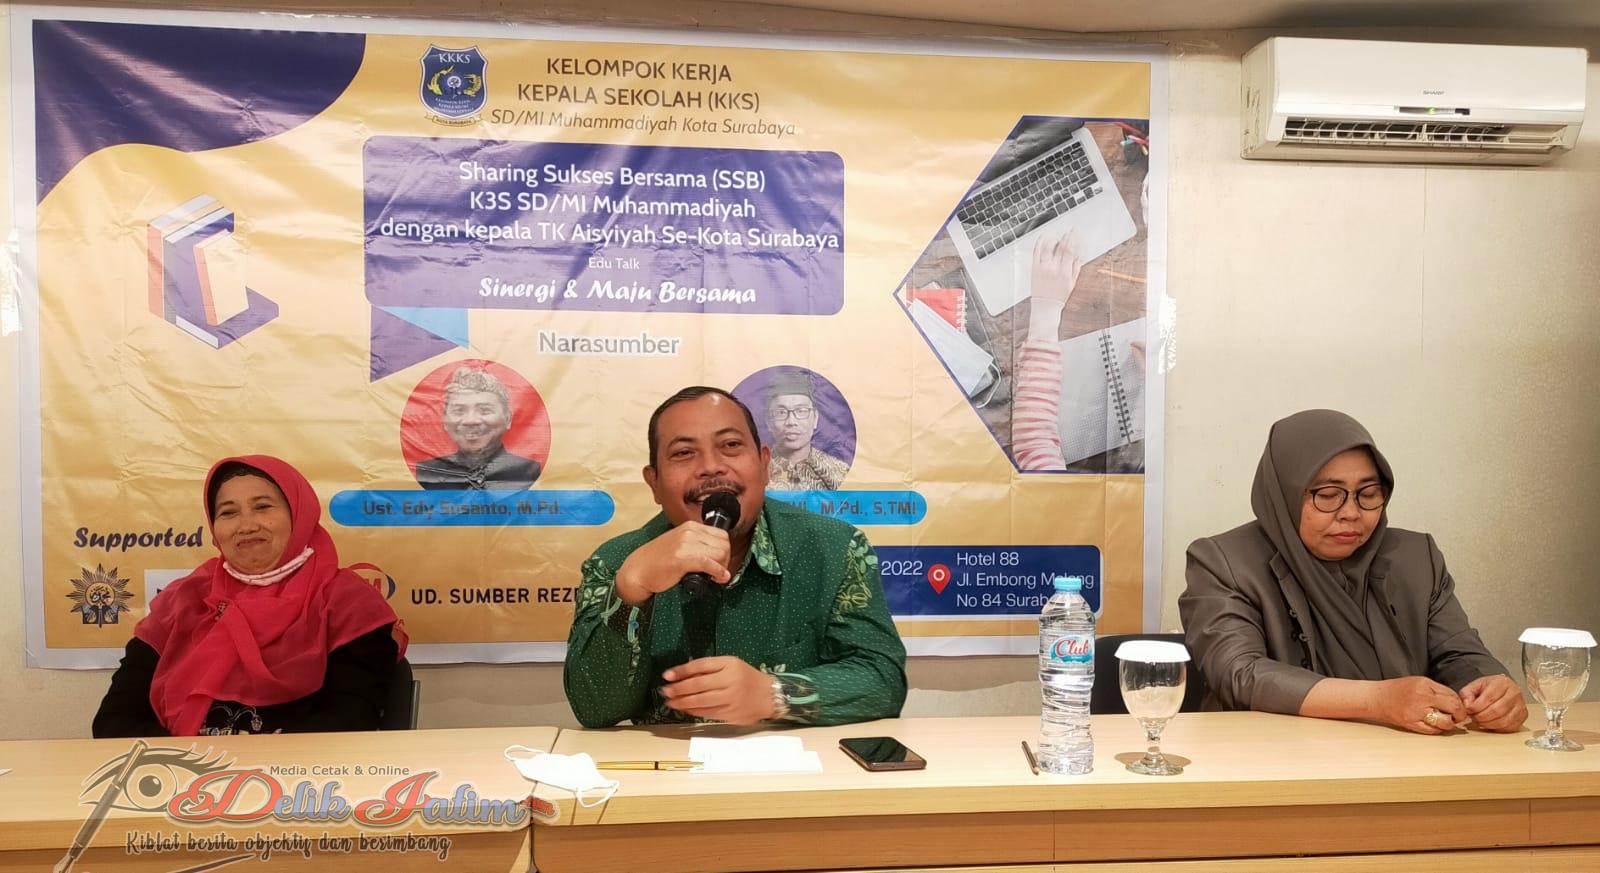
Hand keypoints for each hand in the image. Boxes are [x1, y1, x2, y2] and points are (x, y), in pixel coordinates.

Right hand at [614, 522, 730, 605]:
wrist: (638, 571)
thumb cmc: (658, 561)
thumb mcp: (680, 545)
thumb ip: (698, 546)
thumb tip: (720, 556)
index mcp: (690, 527)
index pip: (722, 535)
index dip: (725, 551)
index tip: (721, 563)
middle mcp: (689, 532)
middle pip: (724, 544)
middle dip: (725, 560)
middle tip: (718, 572)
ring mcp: (685, 544)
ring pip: (720, 553)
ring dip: (722, 567)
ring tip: (714, 577)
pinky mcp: (682, 558)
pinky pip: (709, 563)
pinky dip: (717, 572)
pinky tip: (717, 578)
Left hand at [659, 657, 774, 723]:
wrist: (769, 696)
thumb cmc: (746, 677)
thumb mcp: (731, 665)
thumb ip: (710, 668)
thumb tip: (683, 674)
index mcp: (729, 665)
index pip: (701, 666)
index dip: (682, 670)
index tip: (667, 675)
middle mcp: (730, 681)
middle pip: (699, 685)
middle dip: (679, 689)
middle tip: (665, 691)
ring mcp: (731, 699)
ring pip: (702, 701)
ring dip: (683, 702)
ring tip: (670, 702)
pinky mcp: (731, 714)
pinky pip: (708, 713)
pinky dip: (694, 711)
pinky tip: (686, 709)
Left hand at [1029, 231, 1082, 304]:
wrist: (1045, 305)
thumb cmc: (1058, 296)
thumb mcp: (1071, 284)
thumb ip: (1076, 269)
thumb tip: (1080, 257)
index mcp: (1064, 272)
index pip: (1070, 251)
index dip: (1074, 240)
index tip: (1076, 234)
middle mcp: (1054, 268)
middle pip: (1061, 247)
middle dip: (1066, 237)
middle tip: (1069, 231)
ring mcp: (1043, 267)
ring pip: (1048, 247)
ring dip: (1054, 239)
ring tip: (1057, 236)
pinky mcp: (1034, 267)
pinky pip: (1036, 252)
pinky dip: (1040, 243)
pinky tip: (1043, 238)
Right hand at [1371, 676, 1469, 733]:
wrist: (1376, 698)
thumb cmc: (1396, 689)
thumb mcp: (1417, 682)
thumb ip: (1436, 690)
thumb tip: (1455, 701)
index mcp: (1424, 685)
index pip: (1452, 695)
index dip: (1460, 703)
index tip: (1460, 707)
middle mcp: (1422, 698)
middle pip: (1452, 708)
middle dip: (1460, 714)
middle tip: (1459, 717)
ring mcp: (1416, 712)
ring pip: (1445, 722)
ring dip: (1450, 724)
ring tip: (1447, 721)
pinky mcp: (1411, 723)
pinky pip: (1432, 730)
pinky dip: (1438, 729)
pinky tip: (1436, 725)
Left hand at [1458, 674, 1527, 732]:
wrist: (1502, 689)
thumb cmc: (1489, 688)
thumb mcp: (1474, 686)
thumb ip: (1467, 694)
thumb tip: (1467, 706)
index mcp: (1502, 682)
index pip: (1489, 698)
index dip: (1476, 707)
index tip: (1469, 710)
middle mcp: (1514, 693)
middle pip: (1496, 711)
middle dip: (1481, 717)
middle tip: (1474, 717)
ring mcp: (1521, 705)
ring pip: (1503, 721)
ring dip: (1488, 724)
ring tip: (1480, 720)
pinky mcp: (1523, 716)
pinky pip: (1509, 727)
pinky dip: (1497, 728)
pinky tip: (1490, 723)